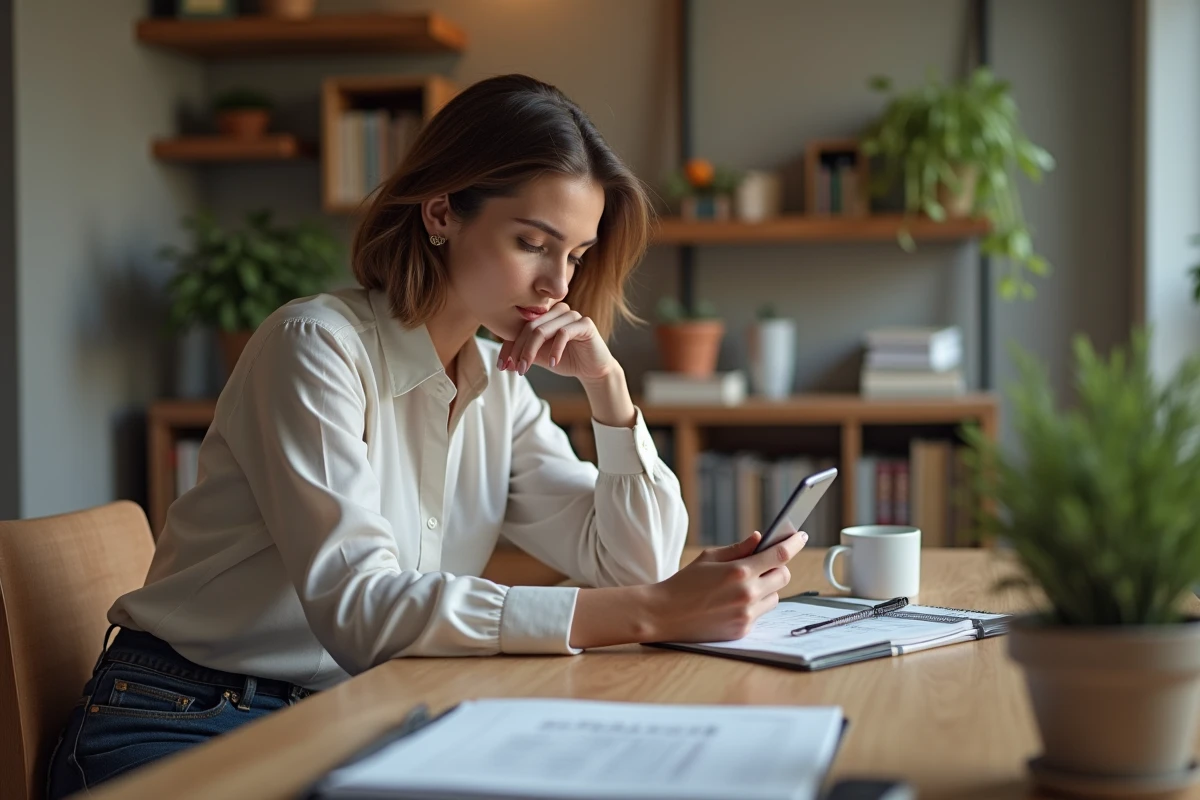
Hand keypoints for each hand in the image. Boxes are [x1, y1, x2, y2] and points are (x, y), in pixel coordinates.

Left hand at [497, 302, 617, 383]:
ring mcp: (572, 315)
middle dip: (519, 350)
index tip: (501, 365)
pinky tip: (553, 364)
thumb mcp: (540, 358)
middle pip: (530, 327)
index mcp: (545, 314)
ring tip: (525, 369)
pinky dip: (555, 350)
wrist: (593, 369)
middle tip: (515, 369)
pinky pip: (563, 333)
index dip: (509, 346)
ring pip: (543, 330)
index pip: (520, 327)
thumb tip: (504, 364)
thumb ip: (524, 355)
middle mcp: (557, 310)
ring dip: (531, 352)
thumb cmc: (566, 360)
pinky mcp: (585, 324)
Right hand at [648, 531, 808, 642]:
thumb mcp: (709, 557)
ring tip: (743, 586)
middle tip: (763, 564)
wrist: (665, 613)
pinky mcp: (743, 630)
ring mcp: (746, 614)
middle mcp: (747, 593)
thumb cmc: (685, 582)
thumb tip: (760, 539)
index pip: (779, 554)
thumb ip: (738, 548)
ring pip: (775, 596)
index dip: (794, 543)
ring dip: (767, 588)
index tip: (800, 535)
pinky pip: (761, 613)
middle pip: (783, 576)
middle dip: (777, 567)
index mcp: (739, 571)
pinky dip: (754, 605)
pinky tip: (733, 602)